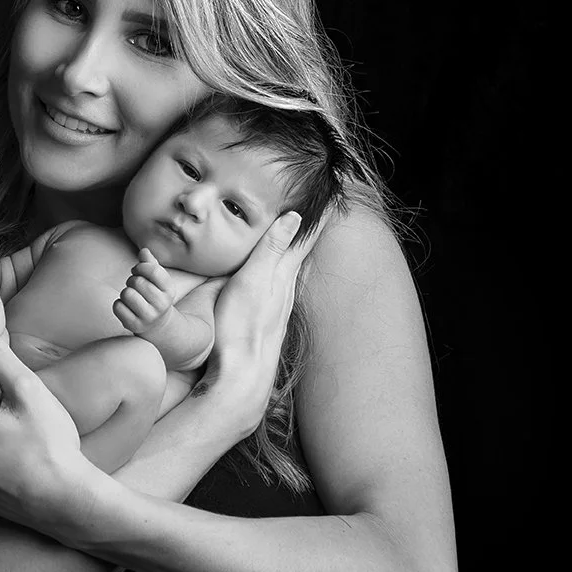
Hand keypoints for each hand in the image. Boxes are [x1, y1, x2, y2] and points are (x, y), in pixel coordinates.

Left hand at [113, 248, 178, 338]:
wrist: (157, 324)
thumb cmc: (154, 295)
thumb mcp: (157, 280)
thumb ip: (150, 263)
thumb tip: (144, 250)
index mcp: (169, 290)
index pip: (153, 270)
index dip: (141, 266)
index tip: (138, 270)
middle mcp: (161, 304)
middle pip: (137, 281)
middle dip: (132, 280)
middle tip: (135, 286)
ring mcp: (148, 317)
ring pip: (127, 294)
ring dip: (126, 292)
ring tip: (132, 296)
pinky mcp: (134, 325)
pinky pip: (118, 306)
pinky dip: (119, 304)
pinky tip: (127, 307)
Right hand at [186, 211, 323, 436]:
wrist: (240, 379)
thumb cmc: (240, 329)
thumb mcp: (251, 282)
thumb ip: (271, 250)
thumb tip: (295, 216)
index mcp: (283, 275)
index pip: (304, 236)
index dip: (317, 215)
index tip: (331, 193)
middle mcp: (286, 289)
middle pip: (302, 250)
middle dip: (310, 226)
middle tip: (320, 204)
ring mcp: (278, 306)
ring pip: (292, 267)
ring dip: (297, 246)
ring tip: (300, 230)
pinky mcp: (268, 320)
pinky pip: (281, 284)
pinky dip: (283, 267)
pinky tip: (277, 273)